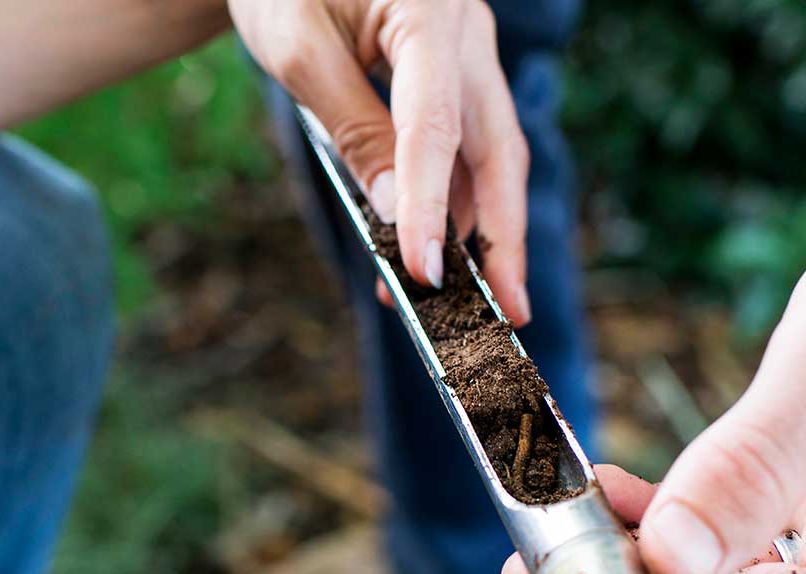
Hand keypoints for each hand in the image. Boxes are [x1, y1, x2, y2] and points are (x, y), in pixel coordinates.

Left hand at [232, 0, 531, 322]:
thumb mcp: (300, 52)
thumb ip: (352, 130)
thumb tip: (394, 215)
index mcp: (429, 9)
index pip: (435, 125)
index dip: (431, 206)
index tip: (423, 272)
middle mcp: (467, 32)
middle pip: (496, 147)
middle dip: (501, 236)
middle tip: (506, 311)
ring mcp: (468, 55)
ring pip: (486, 156)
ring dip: (469, 232)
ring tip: (443, 301)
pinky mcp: (456, 76)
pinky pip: (460, 148)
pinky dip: (443, 203)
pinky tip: (416, 254)